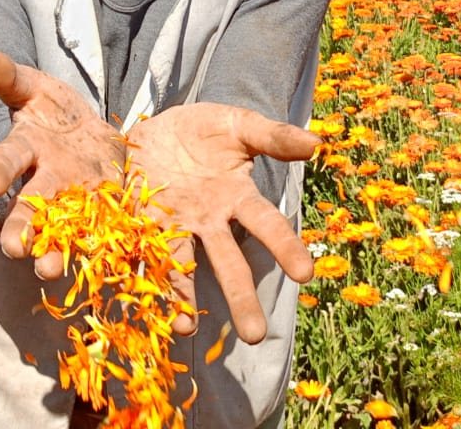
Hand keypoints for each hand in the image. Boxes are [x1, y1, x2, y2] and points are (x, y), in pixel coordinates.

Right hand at [0, 47, 124, 279]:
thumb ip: (6, 74)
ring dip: (55, 252)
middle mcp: (44, 181)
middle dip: (21, 228)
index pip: (6, 159)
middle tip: (13, 248)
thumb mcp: (33, 86)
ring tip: (49, 270)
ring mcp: (73, 201)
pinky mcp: (103, 213)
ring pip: (61, 231)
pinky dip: (101, 250)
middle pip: (29, 208)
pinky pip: (101, 234)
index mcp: (25, 148)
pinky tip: (105, 265)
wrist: (90, 134)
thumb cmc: (53, 110)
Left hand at [125, 103, 317, 344]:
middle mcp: (209, 220)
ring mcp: (176, 226)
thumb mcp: (237, 124)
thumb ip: (272, 136)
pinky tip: (142, 302)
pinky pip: (144, 255)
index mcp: (237, 196)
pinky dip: (145, 279)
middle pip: (229, 262)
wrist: (154, 127)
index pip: (267, 224)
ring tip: (186, 330)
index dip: (285, 247)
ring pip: (184, 269)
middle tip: (255, 335)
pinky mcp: (143, 225)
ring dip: (185, 299)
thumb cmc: (203, 129)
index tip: (305, 275)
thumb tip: (317, 145)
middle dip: (242, 297)